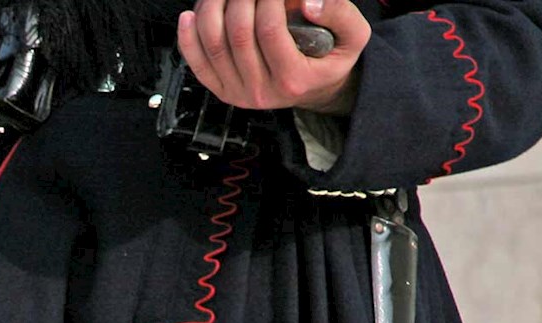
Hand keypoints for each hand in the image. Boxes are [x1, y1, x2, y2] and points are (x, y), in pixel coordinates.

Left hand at [180, 0, 371, 114]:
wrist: (311, 89)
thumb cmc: (329, 58)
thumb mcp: (353, 37)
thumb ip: (340, 14)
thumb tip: (307, 2)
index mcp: (293, 79)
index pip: (270, 30)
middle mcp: (261, 92)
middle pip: (238, 34)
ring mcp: (237, 93)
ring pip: (214, 44)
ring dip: (213, 9)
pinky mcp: (221, 90)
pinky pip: (198, 63)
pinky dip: (188, 38)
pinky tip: (190, 14)